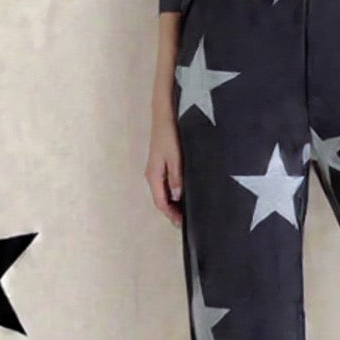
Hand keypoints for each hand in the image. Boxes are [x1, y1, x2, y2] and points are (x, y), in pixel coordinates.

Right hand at [145, 100, 183, 227]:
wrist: (164, 115)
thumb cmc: (169, 135)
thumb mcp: (176, 157)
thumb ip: (176, 177)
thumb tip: (176, 197)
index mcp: (154, 176)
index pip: (160, 202)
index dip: (171, 215)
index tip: (182, 224)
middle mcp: (152, 175)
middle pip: (161, 200)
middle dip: (172, 212)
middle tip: (186, 222)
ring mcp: (155, 170)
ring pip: (163, 193)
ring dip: (173, 203)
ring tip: (186, 211)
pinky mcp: (160, 164)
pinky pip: (165, 185)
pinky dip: (173, 193)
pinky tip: (183, 194)